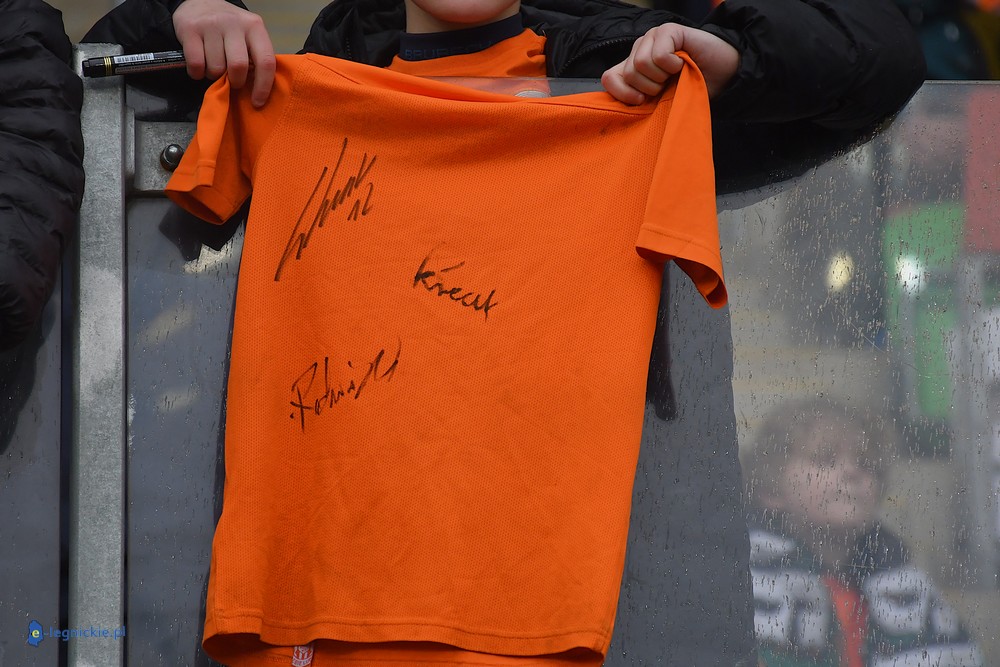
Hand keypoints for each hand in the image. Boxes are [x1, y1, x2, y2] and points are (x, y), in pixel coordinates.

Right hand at [173, 0, 276, 106]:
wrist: (199, 2)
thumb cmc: (228, 27)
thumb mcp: (248, 35)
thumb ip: (254, 56)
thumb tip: (257, 89)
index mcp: (254, 27)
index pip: (266, 61)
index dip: (263, 86)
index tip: (257, 102)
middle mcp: (234, 24)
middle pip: (238, 66)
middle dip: (235, 81)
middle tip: (231, 80)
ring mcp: (211, 25)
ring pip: (216, 68)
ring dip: (214, 76)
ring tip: (213, 67)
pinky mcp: (190, 29)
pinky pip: (196, 64)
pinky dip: (197, 73)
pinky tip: (199, 67)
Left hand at [602, 23, 738, 104]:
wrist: (724, 74)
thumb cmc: (693, 89)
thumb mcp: (662, 102)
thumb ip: (641, 103)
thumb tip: (619, 115)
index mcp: (634, 68)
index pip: (609, 78)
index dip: (622, 94)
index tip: (643, 101)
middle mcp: (639, 50)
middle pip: (627, 74)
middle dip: (650, 87)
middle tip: (668, 85)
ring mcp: (652, 37)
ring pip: (640, 64)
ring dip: (662, 76)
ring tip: (676, 73)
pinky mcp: (667, 30)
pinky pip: (659, 55)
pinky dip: (673, 65)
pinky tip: (683, 62)